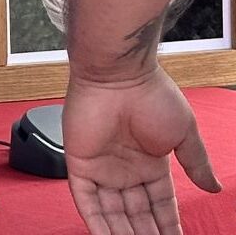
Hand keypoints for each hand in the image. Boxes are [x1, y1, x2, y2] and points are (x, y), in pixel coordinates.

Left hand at [64, 68, 220, 234]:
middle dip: (146, 233)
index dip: (168, 224)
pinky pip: (86, 201)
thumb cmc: (151, 95)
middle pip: (136, 213)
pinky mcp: (80, 164)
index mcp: (150, 164)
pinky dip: (96, 222)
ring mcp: (101, 168)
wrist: (119, 75)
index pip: (159, 204)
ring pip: (112, 212)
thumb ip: (196, 163)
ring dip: (123, 233)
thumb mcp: (184, 133)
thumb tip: (214, 188)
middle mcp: (124, 169)